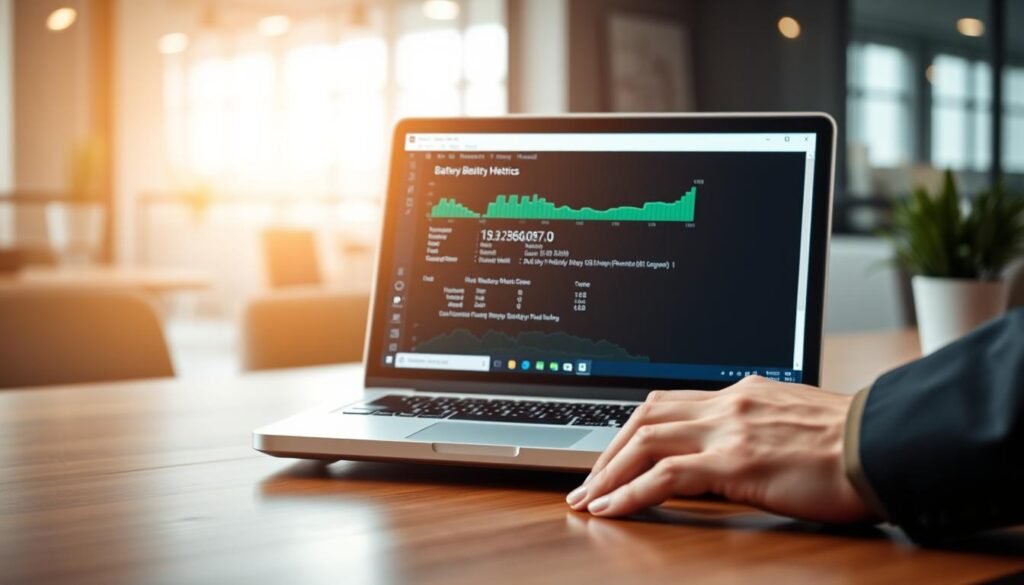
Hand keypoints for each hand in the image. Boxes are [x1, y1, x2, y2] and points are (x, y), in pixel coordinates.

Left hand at [566, 376, 876, 523]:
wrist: (889, 445)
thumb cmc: (854, 443)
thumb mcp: (796, 423)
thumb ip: (757, 428)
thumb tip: (731, 452)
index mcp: (742, 392)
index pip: (668, 403)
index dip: (632, 430)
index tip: (613, 455)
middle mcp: (729, 403)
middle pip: (644, 417)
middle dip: (608, 451)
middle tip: (588, 481)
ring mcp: (730, 430)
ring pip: (644, 441)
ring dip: (609, 472)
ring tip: (588, 499)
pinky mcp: (737, 463)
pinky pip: (666, 476)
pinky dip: (631, 492)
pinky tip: (613, 509)